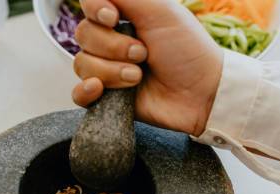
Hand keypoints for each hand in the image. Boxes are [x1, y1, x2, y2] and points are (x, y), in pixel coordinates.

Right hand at [72, 0, 222, 134]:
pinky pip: (78, 95)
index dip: (95, 9)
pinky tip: (100, 90)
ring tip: (138, 77)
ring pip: (83, 64)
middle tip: (143, 54)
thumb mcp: (160, 10)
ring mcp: (108, 70)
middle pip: (84, 35)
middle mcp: (112, 41)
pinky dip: (85, 91)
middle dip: (113, 46)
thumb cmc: (188, 50)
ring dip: (111, 71)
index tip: (113, 17)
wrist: (201, 94)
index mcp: (124, 16)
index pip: (89, 4)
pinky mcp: (107, 99)